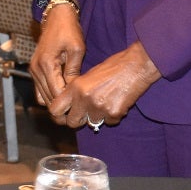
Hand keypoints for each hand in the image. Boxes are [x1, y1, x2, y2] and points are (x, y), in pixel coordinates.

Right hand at [30, 7, 84, 105]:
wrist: (57, 17)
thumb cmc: (68, 31)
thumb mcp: (77, 49)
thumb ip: (73, 71)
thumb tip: (73, 90)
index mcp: (46, 64)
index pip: (56, 93)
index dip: (67, 105)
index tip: (80, 112)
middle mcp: (36, 69)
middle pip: (47, 99)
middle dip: (61, 109)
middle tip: (76, 117)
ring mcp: (33, 70)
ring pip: (42, 97)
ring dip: (54, 104)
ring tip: (71, 110)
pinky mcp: (35, 70)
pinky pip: (39, 91)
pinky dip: (49, 97)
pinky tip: (62, 98)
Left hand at [46, 42, 160, 128]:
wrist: (135, 66)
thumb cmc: (113, 68)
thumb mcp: (87, 76)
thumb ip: (77, 91)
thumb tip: (70, 107)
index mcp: (75, 87)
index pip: (55, 109)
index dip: (60, 115)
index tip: (66, 114)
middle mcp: (84, 99)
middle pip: (72, 123)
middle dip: (79, 120)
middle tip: (87, 113)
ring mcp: (99, 107)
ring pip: (92, 124)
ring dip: (98, 117)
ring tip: (107, 102)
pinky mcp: (114, 113)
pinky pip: (109, 122)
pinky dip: (113, 116)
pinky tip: (118, 102)